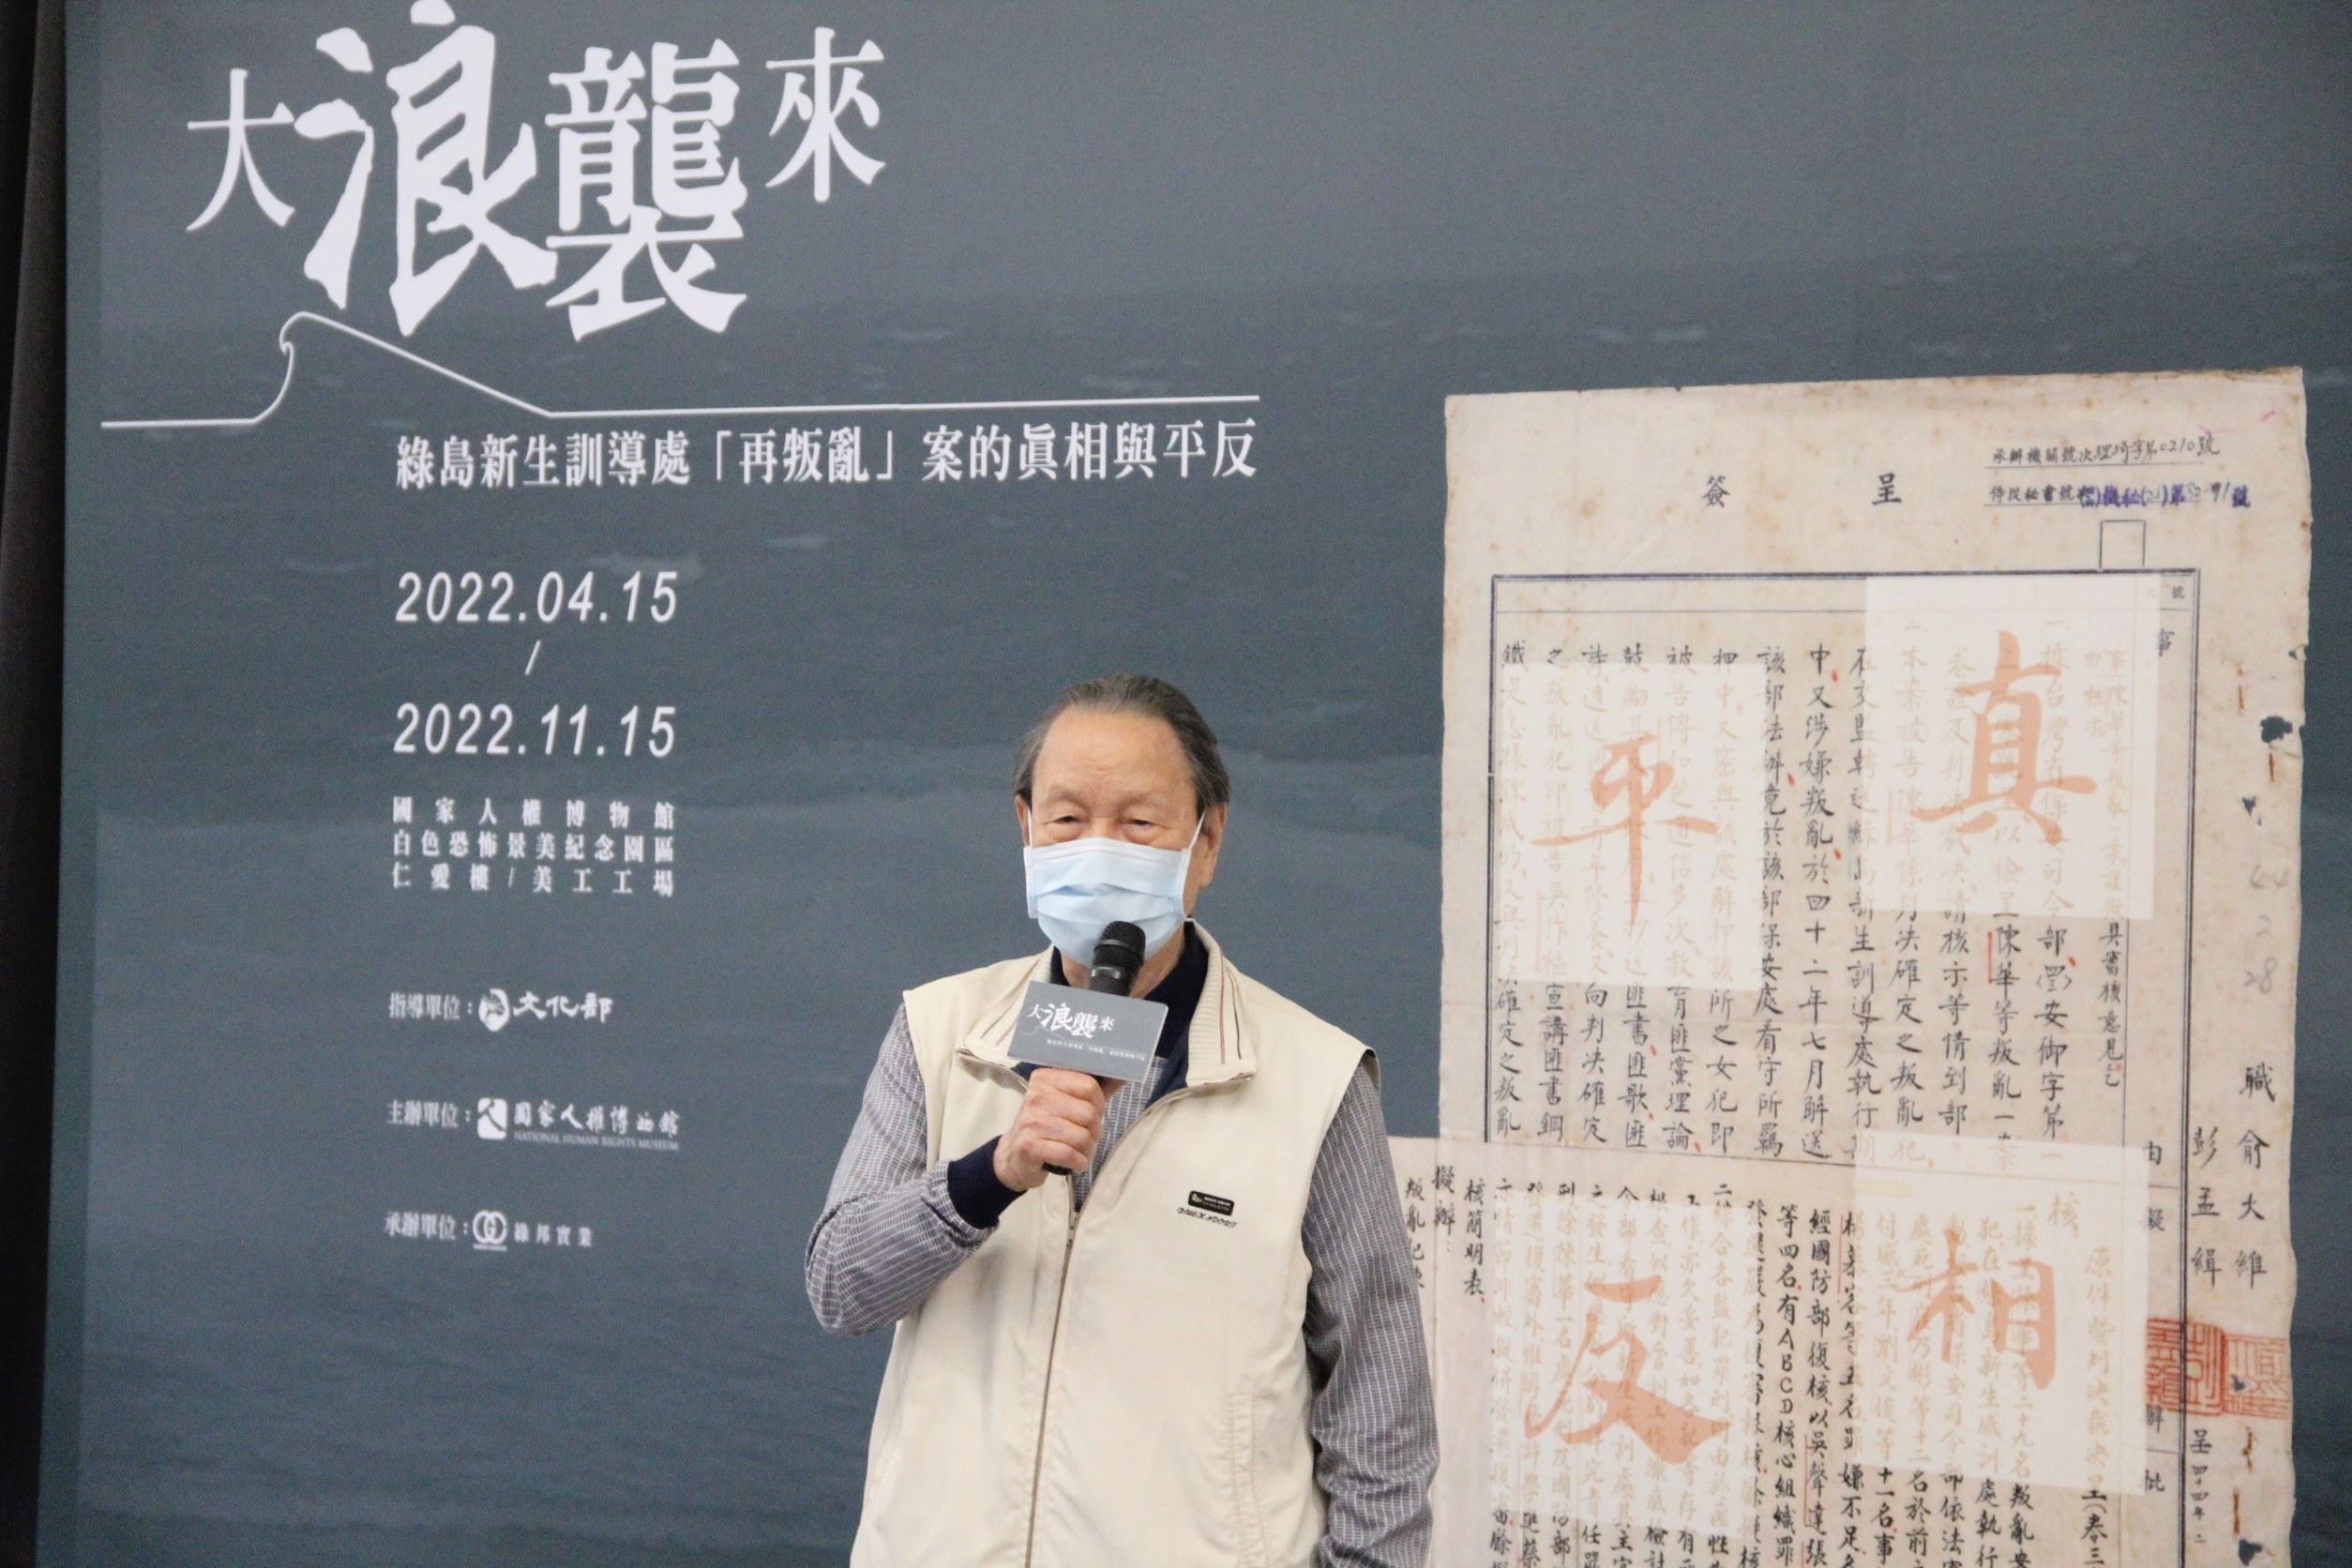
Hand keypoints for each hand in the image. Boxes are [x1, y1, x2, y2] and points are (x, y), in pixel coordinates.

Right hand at [993, 1068, 1111, 1190]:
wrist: (1014, 1156)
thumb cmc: (1048, 1126)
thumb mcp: (1067, 1102)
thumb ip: (1093, 1089)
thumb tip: (1123, 1074)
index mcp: (1045, 1079)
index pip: (1089, 1086)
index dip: (1098, 1105)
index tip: (1092, 1115)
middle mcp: (1036, 1096)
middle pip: (1089, 1113)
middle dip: (1095, 1132)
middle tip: (1085, 1138)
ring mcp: (1031, 1121)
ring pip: (1081, 1137)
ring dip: (1087, 1151)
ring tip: (1079, 1152)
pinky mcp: (1029, 1146)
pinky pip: (1069, 1155)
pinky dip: (1079, 1163)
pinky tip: (1074, 1164)